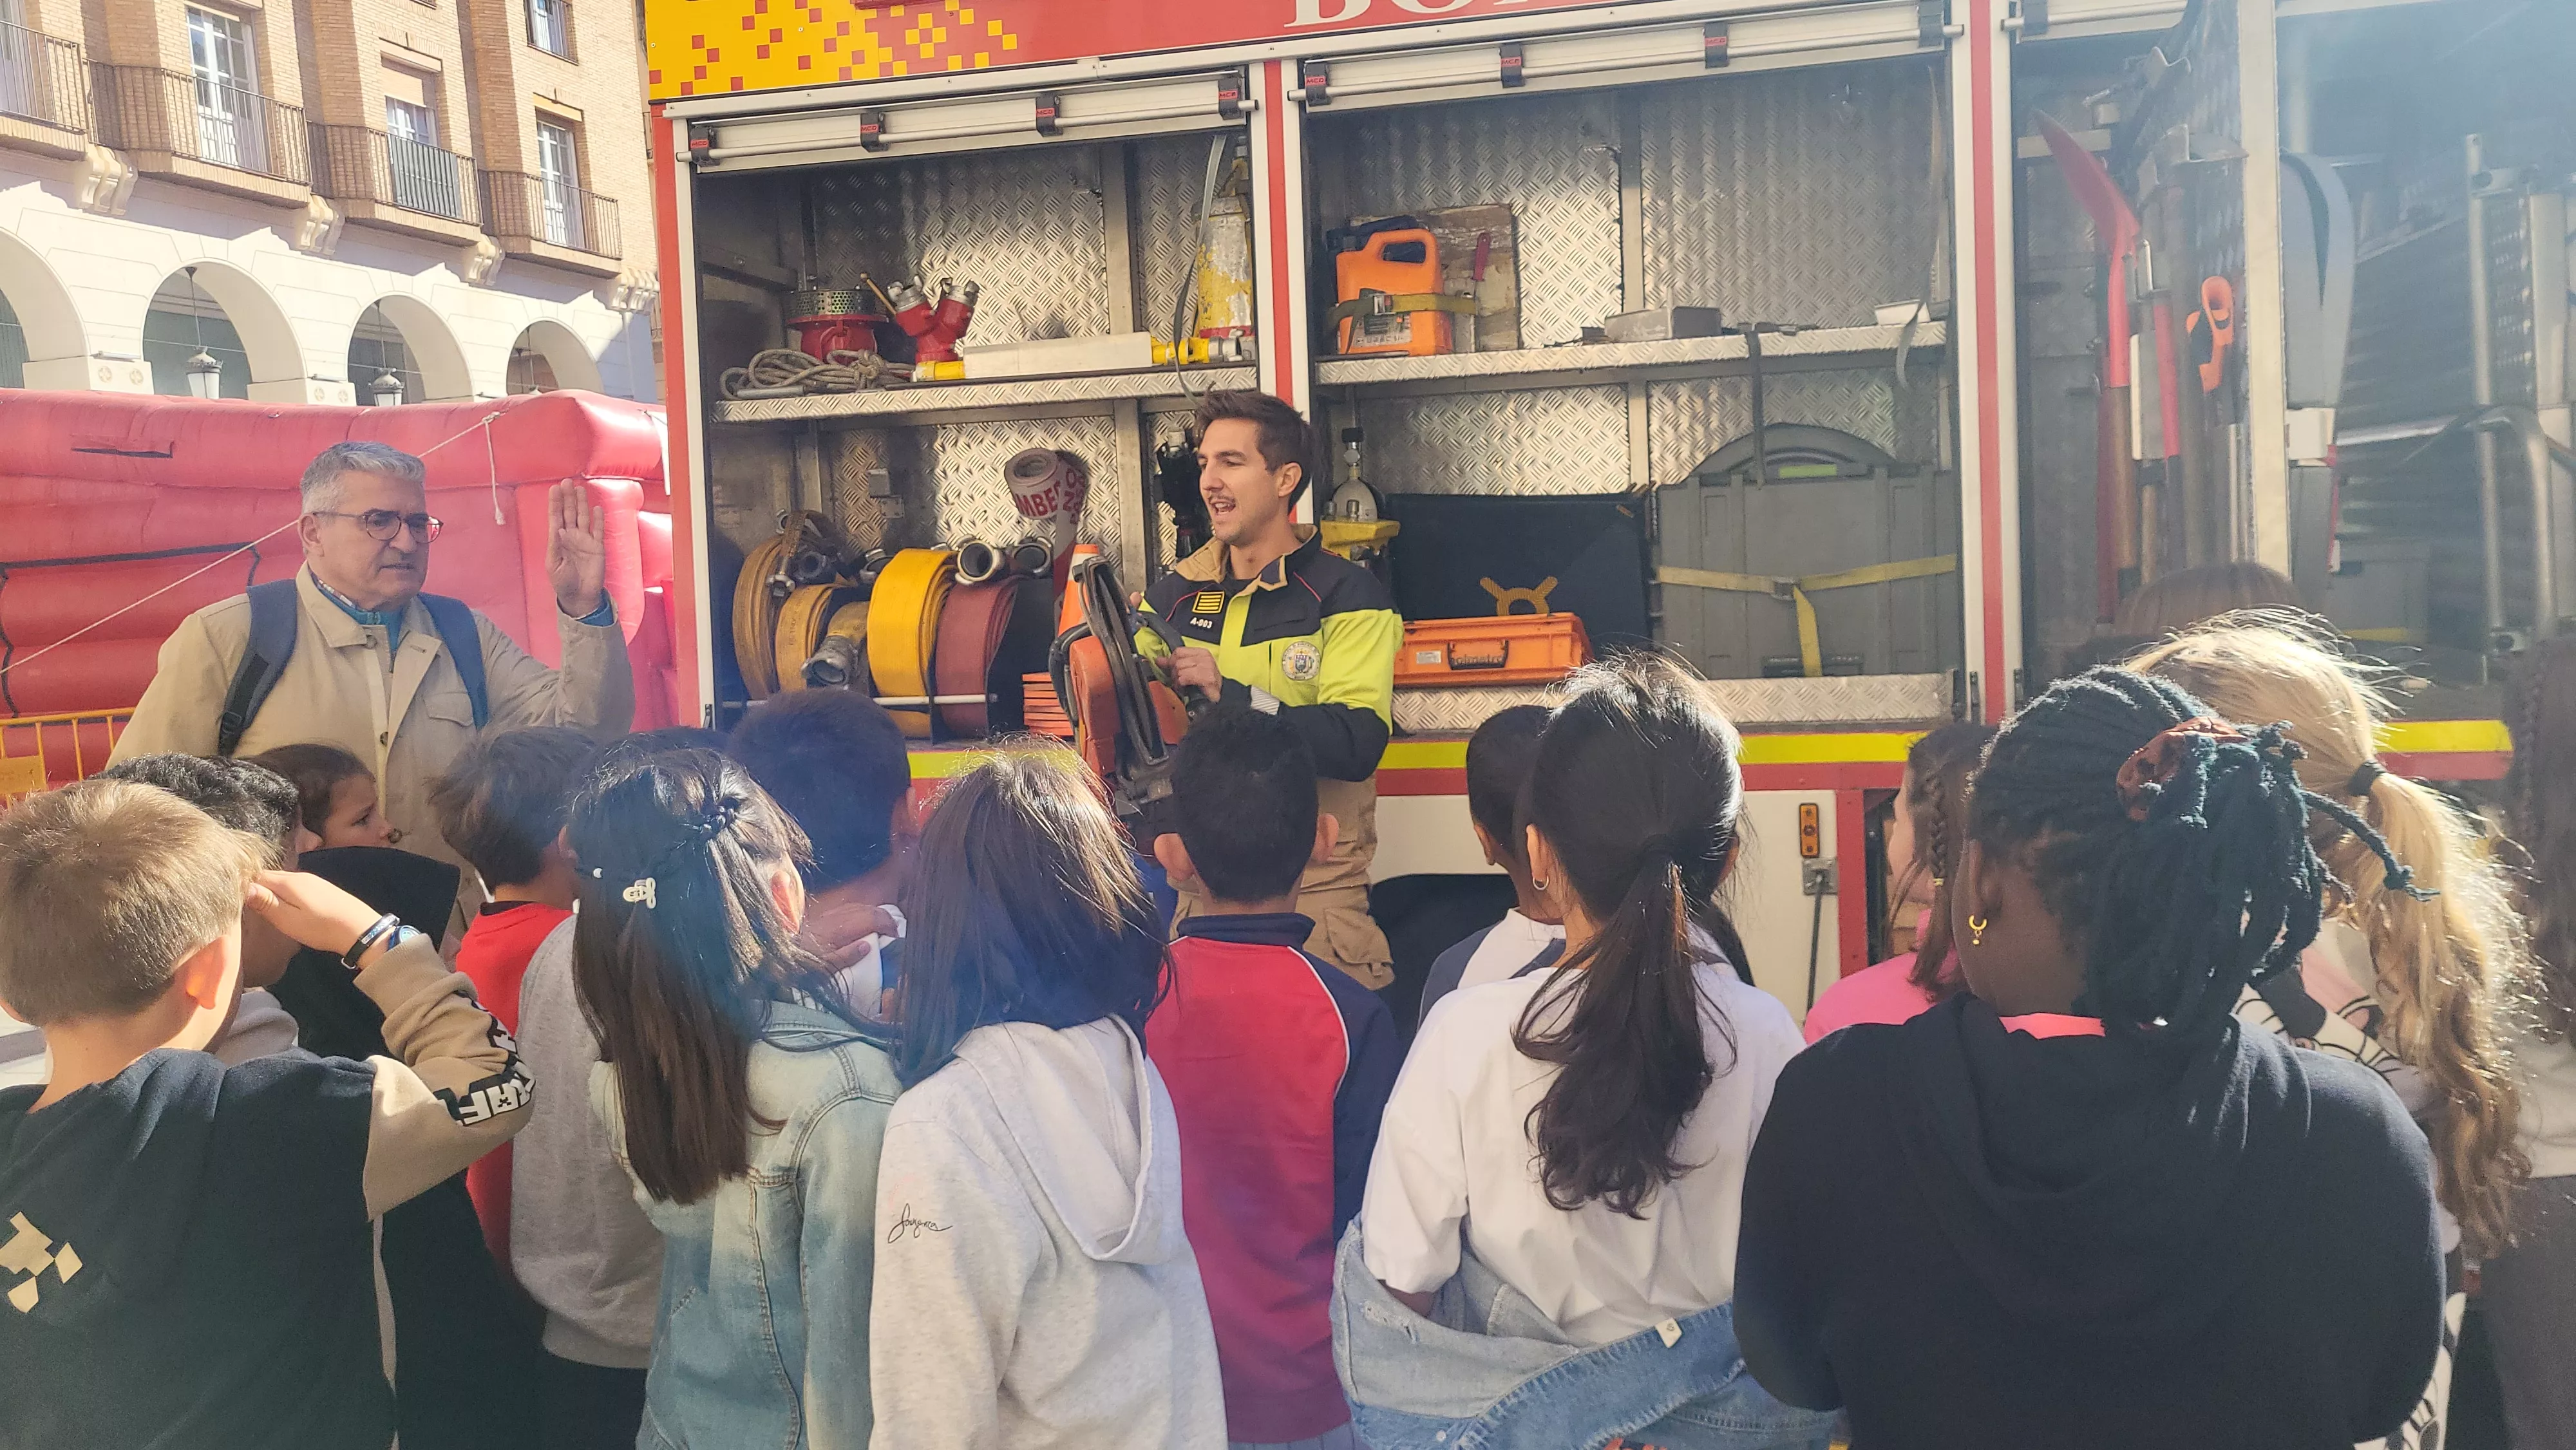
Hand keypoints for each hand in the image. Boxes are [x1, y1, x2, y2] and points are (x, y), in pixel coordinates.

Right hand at [247, 870, 389, 959]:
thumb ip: (266, 903)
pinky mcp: (322, 889)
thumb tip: (244, 887)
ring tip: (260, 904)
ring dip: (270, 890)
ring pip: (282, 881)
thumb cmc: (321, 928)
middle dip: (255, 886)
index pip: (257, 875)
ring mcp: (313, 881)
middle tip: (241, 901)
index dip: (243, 884)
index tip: (230, 896)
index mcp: (289, 882)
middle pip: (269, 876)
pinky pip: (295, 886)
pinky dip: (284, 893)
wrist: (361, 930)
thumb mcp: (288, 919)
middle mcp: (300, 875)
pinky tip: (284, 904)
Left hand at [547, 480, 607, 617]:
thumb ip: (556, 546)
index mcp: (558, 540)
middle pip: (569, 513)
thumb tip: (560, 530)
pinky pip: (598, 530)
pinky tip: (596, 508)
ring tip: (579, 489)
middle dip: (568, 498)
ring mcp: (585, 541)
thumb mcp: (554, 565)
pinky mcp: (598, 547)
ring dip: (581, 504)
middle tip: (566, 482)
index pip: (556, 517)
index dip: (555, 503)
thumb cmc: (563, 582)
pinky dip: (598, 520)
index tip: (554, 489)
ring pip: (583, 518)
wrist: (580, 597)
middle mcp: (571, 537)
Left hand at [1167, 646, 1222, 696]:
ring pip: (1179, 670)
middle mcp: (1205, 658)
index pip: (1178, 652)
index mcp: (1201, 652)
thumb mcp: (1188, 671)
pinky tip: (1187, 689)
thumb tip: (1159, 660)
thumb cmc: (1203, 685)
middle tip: (1181, 682)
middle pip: (1177, 662)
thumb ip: (1173, 664)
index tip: (1174, 671)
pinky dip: (1182, 686)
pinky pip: (1184, 678)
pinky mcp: (1207, 678)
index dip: (1172, 662)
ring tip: (1185, 686)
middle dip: (1175, 674)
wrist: (1216, 699)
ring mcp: (1207, 667)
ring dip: (1178, 682)